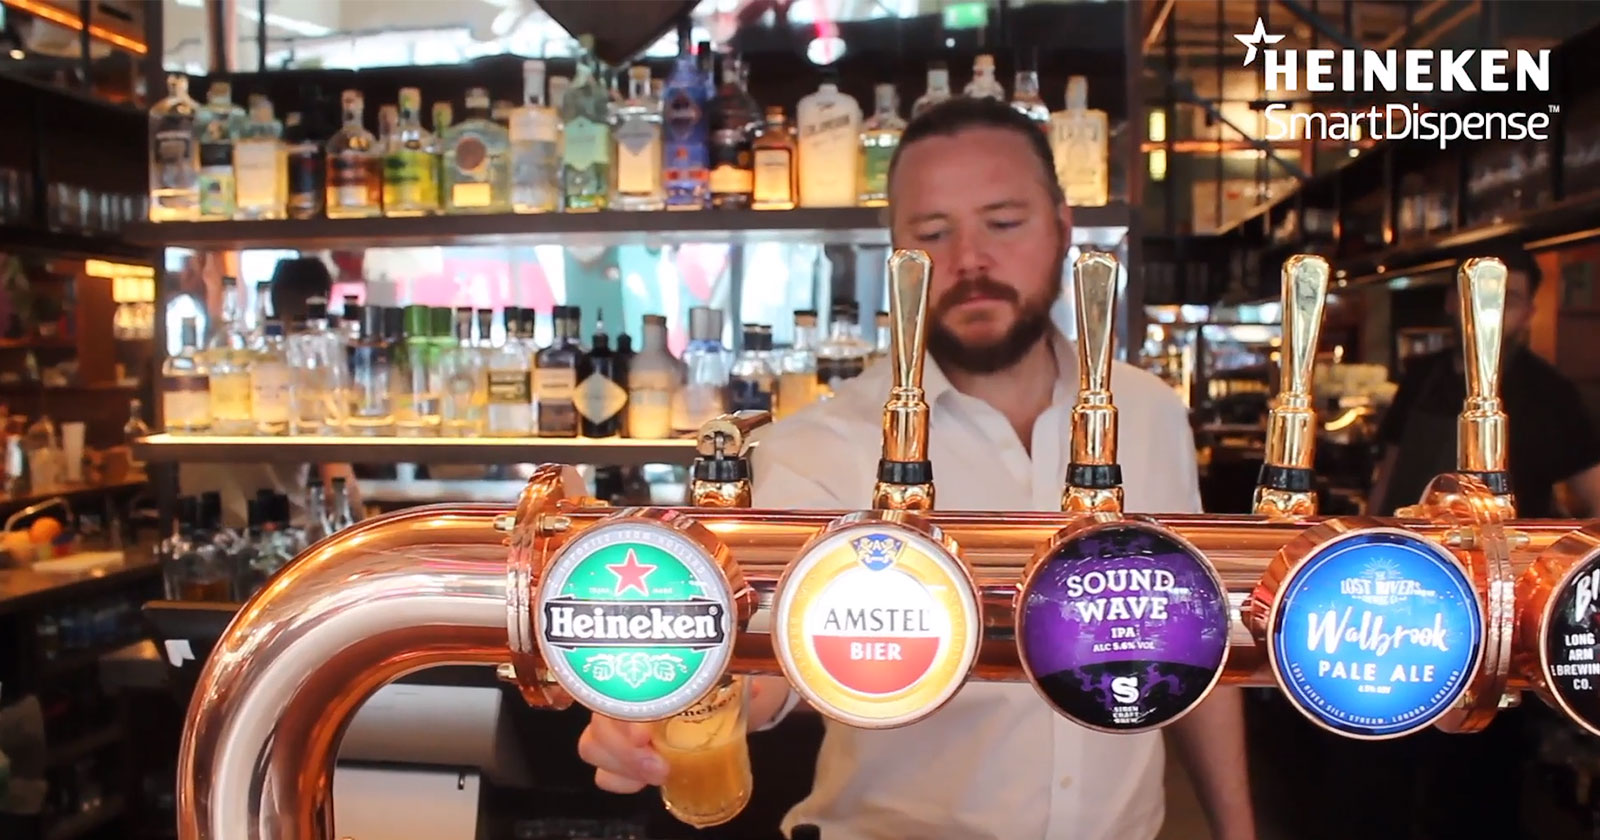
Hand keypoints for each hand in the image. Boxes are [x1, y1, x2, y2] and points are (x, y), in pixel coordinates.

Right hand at [576, 676, 787, 793]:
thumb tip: (756, 688)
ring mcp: (622, 726)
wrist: (736, 695)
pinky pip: (606, 771)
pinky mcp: (629, 754)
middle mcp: (626, 693)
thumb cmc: (727, 675)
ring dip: (621, 764)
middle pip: (598, 720)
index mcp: (646, 664)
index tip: (645, 732)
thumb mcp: (736, 670)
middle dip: (622, 747)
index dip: (623, 712)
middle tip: (657, 760)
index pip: (614, 684)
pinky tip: (645, 781)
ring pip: (594, 745)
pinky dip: (621, 779)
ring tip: (658, 772)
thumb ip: (741, 674)